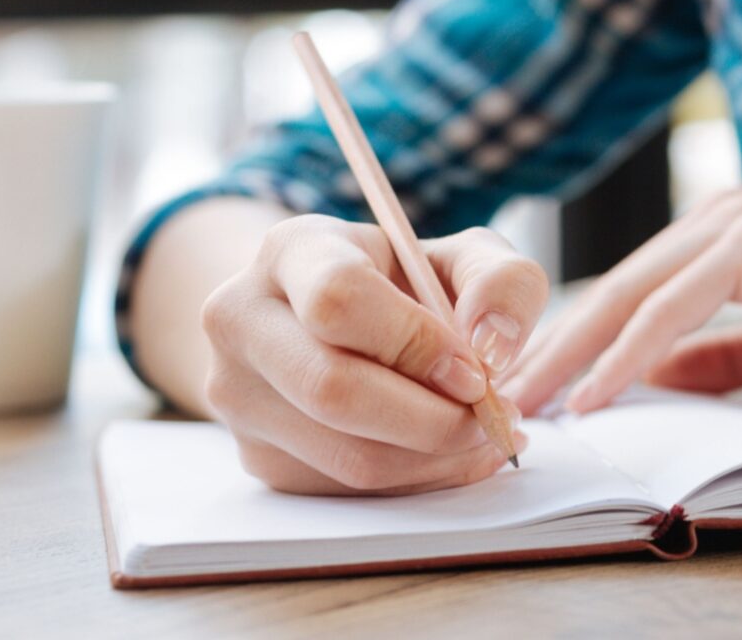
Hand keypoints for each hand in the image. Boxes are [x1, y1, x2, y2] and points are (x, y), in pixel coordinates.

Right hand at [200, 216, 545, 494]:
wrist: (331, 320)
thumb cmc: (405, 284)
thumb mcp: (464, 257)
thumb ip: (502, 282)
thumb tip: (493, 346)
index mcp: (292, 251)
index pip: (337, 300)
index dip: (415, 343)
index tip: (477, 369)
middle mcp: (243, 320)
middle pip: (334, 390)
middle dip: (436, 418)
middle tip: (495, 415)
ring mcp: (238, 395)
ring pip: (347, 456)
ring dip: (438, 458)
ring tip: (486, 433)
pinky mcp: (258, 456)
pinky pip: (348, 491)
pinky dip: (419, 482)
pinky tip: (451, 453)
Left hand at [503, 187, 741, 413]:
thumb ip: (728, 354)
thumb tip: (661, 378)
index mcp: (726, 233)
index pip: (633, 292)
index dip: (583, 340)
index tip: (542, 387)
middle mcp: (718, 217)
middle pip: (612, 290)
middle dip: (553, 346)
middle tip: (502, 397)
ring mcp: (733, 225)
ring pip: (628, 297)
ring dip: (571, 353)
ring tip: (527, 402)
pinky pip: (672, 310)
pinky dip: (628, 354)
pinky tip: (594, 393)